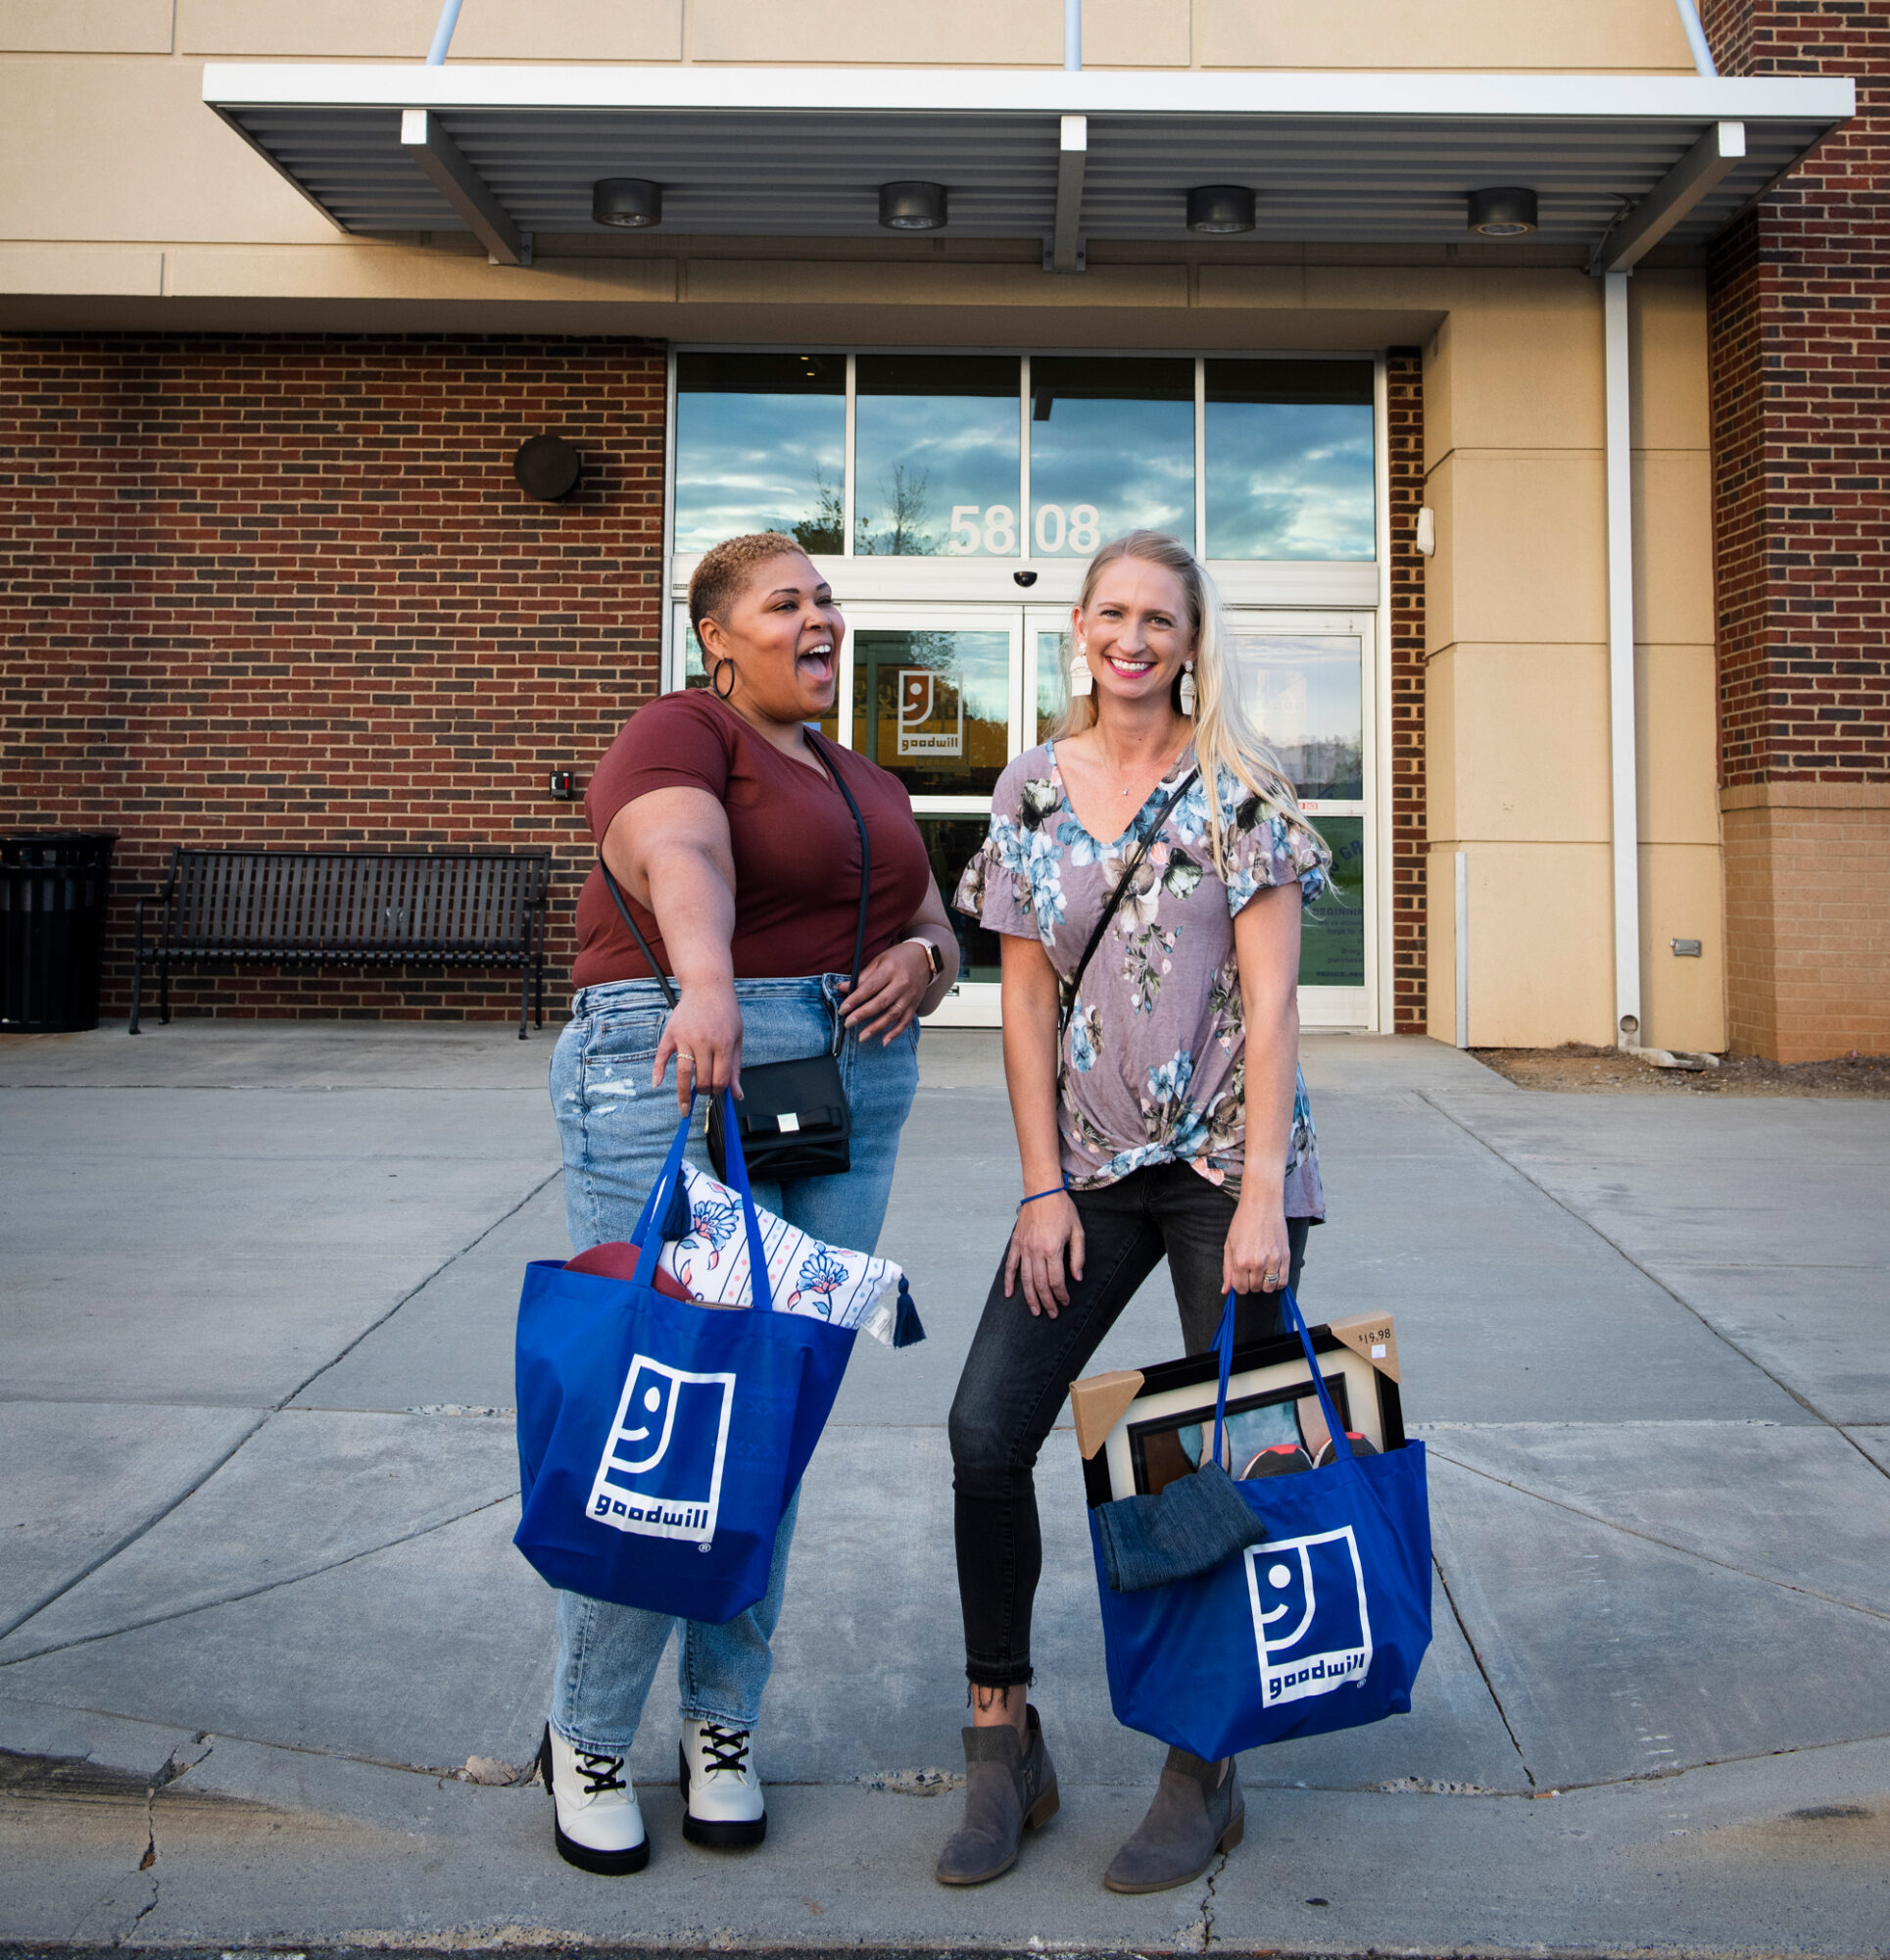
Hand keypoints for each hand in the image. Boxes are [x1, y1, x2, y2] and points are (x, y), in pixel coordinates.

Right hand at [653, 980, 742, 1112]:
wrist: (708, 986)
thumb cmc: (725, 1013)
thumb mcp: (736, 1038)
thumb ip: (735, 1067)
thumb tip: (737, 1095)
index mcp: (723, 1043)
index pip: (720, 1078)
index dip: (719, 1090)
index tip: (717, 1092)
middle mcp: (704, 1041)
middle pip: (702, 1078)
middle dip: (704, 1091)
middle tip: (704, 1092)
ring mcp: (685, 1037)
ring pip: (683, 1072)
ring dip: (683, 1094)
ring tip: (684, 1107)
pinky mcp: (671, 1033)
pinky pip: (661, 1055)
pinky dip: (657, 1071)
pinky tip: (657, 1083)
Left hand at [839, 940, 931, 1043]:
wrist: (924, 959)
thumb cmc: (898, 958)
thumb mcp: (879, 961)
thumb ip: (862, 977)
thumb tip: (842, 988)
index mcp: (890, 970)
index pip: (869, 987)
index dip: (855, 999)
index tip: (842, 1009)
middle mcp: (901, 983)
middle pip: (880, 1002)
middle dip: (862, 1015)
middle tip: (848, 1024)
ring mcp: (909, 996)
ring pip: (892, 1014)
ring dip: (876, 1027)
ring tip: (862, 1037)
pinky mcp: (914, 1005)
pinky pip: (905, 1021)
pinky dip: (895, 1032)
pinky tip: (884, 1041)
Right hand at [1005, 1191, 1084, 1318]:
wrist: (1042, 1191)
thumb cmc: (1062, 1209)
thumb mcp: (1078, 1231)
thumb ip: (1078, 1256)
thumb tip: (1077, 1277)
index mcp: (1052, 1249)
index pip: (1056, 1280)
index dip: (1061, 1294)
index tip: (1065, 1302)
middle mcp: (1036, 1251)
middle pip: (1040, 1284)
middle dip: (1047, 1301)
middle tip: (1052, 1313)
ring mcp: (1023, 1248)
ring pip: (1025, 1279)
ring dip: (1030, 1297)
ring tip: (1035, 1311)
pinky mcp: (1016, 1243)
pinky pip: (1010, 1266)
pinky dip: (1009, 1281)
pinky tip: (1009, 1294)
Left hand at [1223, 1190, 1290, 1297]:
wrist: (1262, 1205)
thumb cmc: (1243, 1223)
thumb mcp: (1229, 1245)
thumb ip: (1227, 1270)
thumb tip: (1225, 1291)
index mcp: (1240, 1261)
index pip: (1240, 1288)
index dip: (1240, 1285)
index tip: (1241, 1278)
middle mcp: (1257, 1263)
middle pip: (1255, 1288)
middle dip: (1252, 1283)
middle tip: (1252, 1270)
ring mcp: (1273, 1260)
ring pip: (1269, 1287)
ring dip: (1265, 1284)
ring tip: (1262, 1272)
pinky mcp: (1285, 1256)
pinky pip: (1283, 1281)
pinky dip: (1278, 1282)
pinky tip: (1273, 1274)